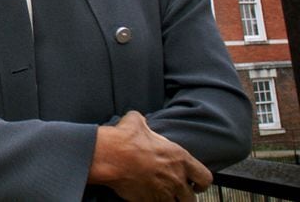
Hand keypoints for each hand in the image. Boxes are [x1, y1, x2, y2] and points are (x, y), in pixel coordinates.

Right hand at [89, 111, 211, 200]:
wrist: (110, 156)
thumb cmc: (124, 139)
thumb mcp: (136, 121)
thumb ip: (144, 122)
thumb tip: (139, 120)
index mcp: (179, 158)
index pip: (205, 177)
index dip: (201, 182)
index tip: (196, 184)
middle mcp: (176, 178)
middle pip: (191, 198)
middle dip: (185, 196)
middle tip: (178, 193)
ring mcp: (163, 192)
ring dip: (170, 200)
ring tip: (162, 196)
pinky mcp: (149, 201)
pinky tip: (146, 196)